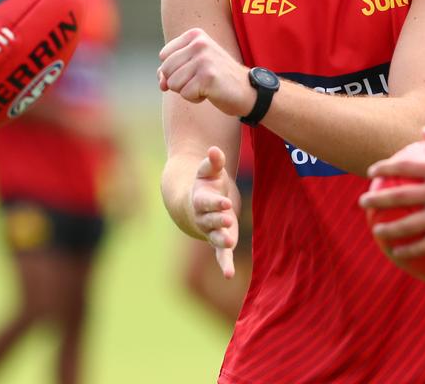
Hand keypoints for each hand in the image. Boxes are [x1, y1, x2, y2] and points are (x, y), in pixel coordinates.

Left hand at [158, 28, 252, 117]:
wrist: (247, 90)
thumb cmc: (217, 78)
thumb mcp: (192, 66)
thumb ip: (170, 70)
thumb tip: (162, 83)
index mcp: (194, 35)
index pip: (164, 56)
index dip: (174, 70)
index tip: (194, 70)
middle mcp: (199, 43)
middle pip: (166, 70)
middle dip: (179, 81)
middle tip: (201, 79)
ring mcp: (204, 59)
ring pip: (173, 84)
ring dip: (187, 90)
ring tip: (205, 85)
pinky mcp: (207, 77)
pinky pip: (185, 94)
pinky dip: (195, 98)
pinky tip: (210, 92)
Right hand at [191, 146, 239, 278]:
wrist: (194, 203)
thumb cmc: (205, 183)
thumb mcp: (208, 171)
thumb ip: (213, 161)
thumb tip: (215, 149)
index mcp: (199, 199)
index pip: (206, 202)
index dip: (215, 203)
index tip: (225, 203)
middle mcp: (203, 217)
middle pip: (210, 220)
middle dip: (218, 221)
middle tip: (228, 220)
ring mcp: (210, 231)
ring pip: (215, 238)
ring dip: (221, 241)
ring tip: (230, 242)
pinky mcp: (219, 241)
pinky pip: (220, 255)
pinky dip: (224, 264)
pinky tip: (229, 275)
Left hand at [359, 126, 424, 257]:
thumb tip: (423, 129)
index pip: (404, 167)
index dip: (384, 168)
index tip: (370, 171)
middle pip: (401, 197)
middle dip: (378, 200)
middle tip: (361, 202)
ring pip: (412, 224)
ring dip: (390, 228)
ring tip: (375, 230)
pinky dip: (412, 248)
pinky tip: (397, 252)